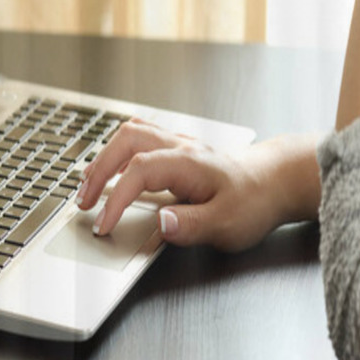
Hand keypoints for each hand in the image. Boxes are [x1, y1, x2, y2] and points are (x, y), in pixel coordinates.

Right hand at [76, 119, 321, 251]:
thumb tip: (160, 223)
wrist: (276, 181)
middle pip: (126, 141)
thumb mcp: (228, 223)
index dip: (115, 199)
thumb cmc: (254, 201)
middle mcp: (180, 148)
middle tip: (83, 202)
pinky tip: (111, 171)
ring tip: (88, 187)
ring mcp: (178, 146)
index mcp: (188, 163)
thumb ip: (192, 225)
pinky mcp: (178, 151)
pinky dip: (117, 153)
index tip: (103, 225)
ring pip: (130, 134)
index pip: (138, 172)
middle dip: (98, 171)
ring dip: (104, 158)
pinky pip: (140, 139)